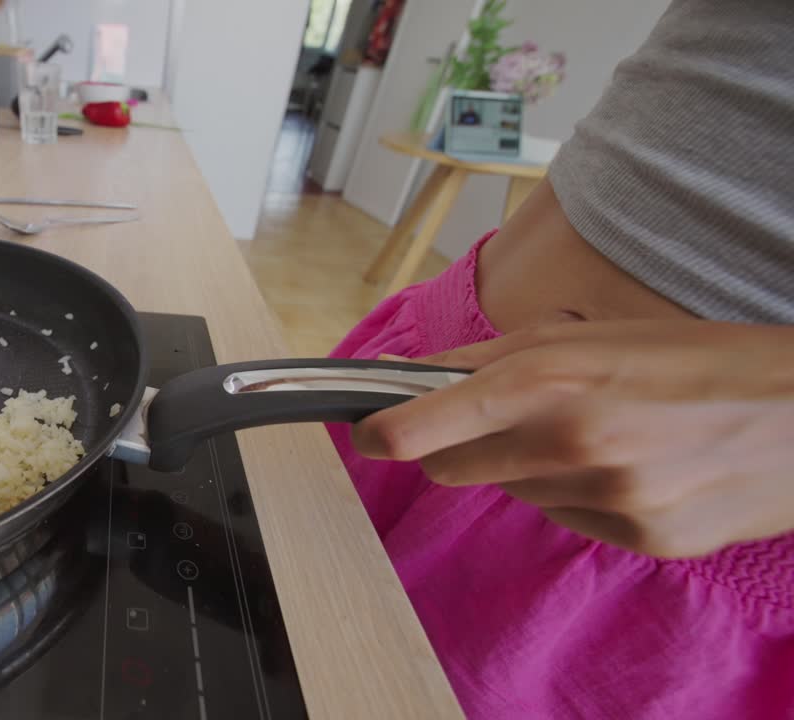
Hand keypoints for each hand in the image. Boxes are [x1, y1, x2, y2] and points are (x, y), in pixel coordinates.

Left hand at [355, 320, 793, 557]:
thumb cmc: (694, 358)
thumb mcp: (589, 332)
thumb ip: (498, 358)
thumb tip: (426, 381)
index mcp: (549, 381)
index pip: (419, 429)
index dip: (379, 433)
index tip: (366, 432)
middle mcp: (571, 446)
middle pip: (452, 469)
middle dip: (458, 444)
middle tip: (502, 419)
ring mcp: (608, 501)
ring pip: (513, 493)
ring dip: (526, 467)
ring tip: (592, 433)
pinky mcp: (643, 541)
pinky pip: (568, 519)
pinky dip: (577, 496)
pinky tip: (627, 467)